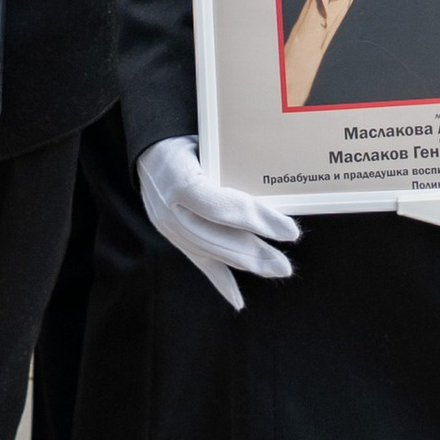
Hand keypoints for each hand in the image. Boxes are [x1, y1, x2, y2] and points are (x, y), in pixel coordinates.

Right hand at [138, 136, 299, 312]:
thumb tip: (279, 177)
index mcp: (179, 179)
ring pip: (212, 252)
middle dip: (256, 254)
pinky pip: (199, 262)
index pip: (223, 208)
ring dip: (247, 265)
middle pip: (218, 238)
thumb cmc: (186, 137)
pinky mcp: (172, 237)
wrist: (150, 149)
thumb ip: (235, 161)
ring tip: (278, 269)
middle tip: (286, 265)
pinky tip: (238, 302)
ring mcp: (168, 227)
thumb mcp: (209, 140)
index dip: (258, 221)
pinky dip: (221, 283)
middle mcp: (169, 209)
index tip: (290, 230)